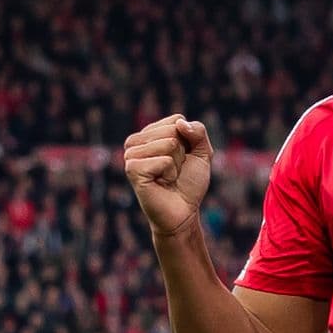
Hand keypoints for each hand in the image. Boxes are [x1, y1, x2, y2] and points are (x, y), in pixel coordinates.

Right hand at [121, 114, 216, 238]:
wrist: (182, 213)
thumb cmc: (189, 183)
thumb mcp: (201, 152)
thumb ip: (198, 131)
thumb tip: (180, 123)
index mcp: (149, 134)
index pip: (177, 120)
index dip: (188, 141)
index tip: (182, 159)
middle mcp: (136, 142)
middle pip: (173, 130)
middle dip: (182, 153)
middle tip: (174, 171)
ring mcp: (131, 155)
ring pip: (169, 143)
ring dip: (176, 164)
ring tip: (167, 177)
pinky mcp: (132, 169)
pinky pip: (164, 160)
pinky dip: (170, 173)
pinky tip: (161, 183)